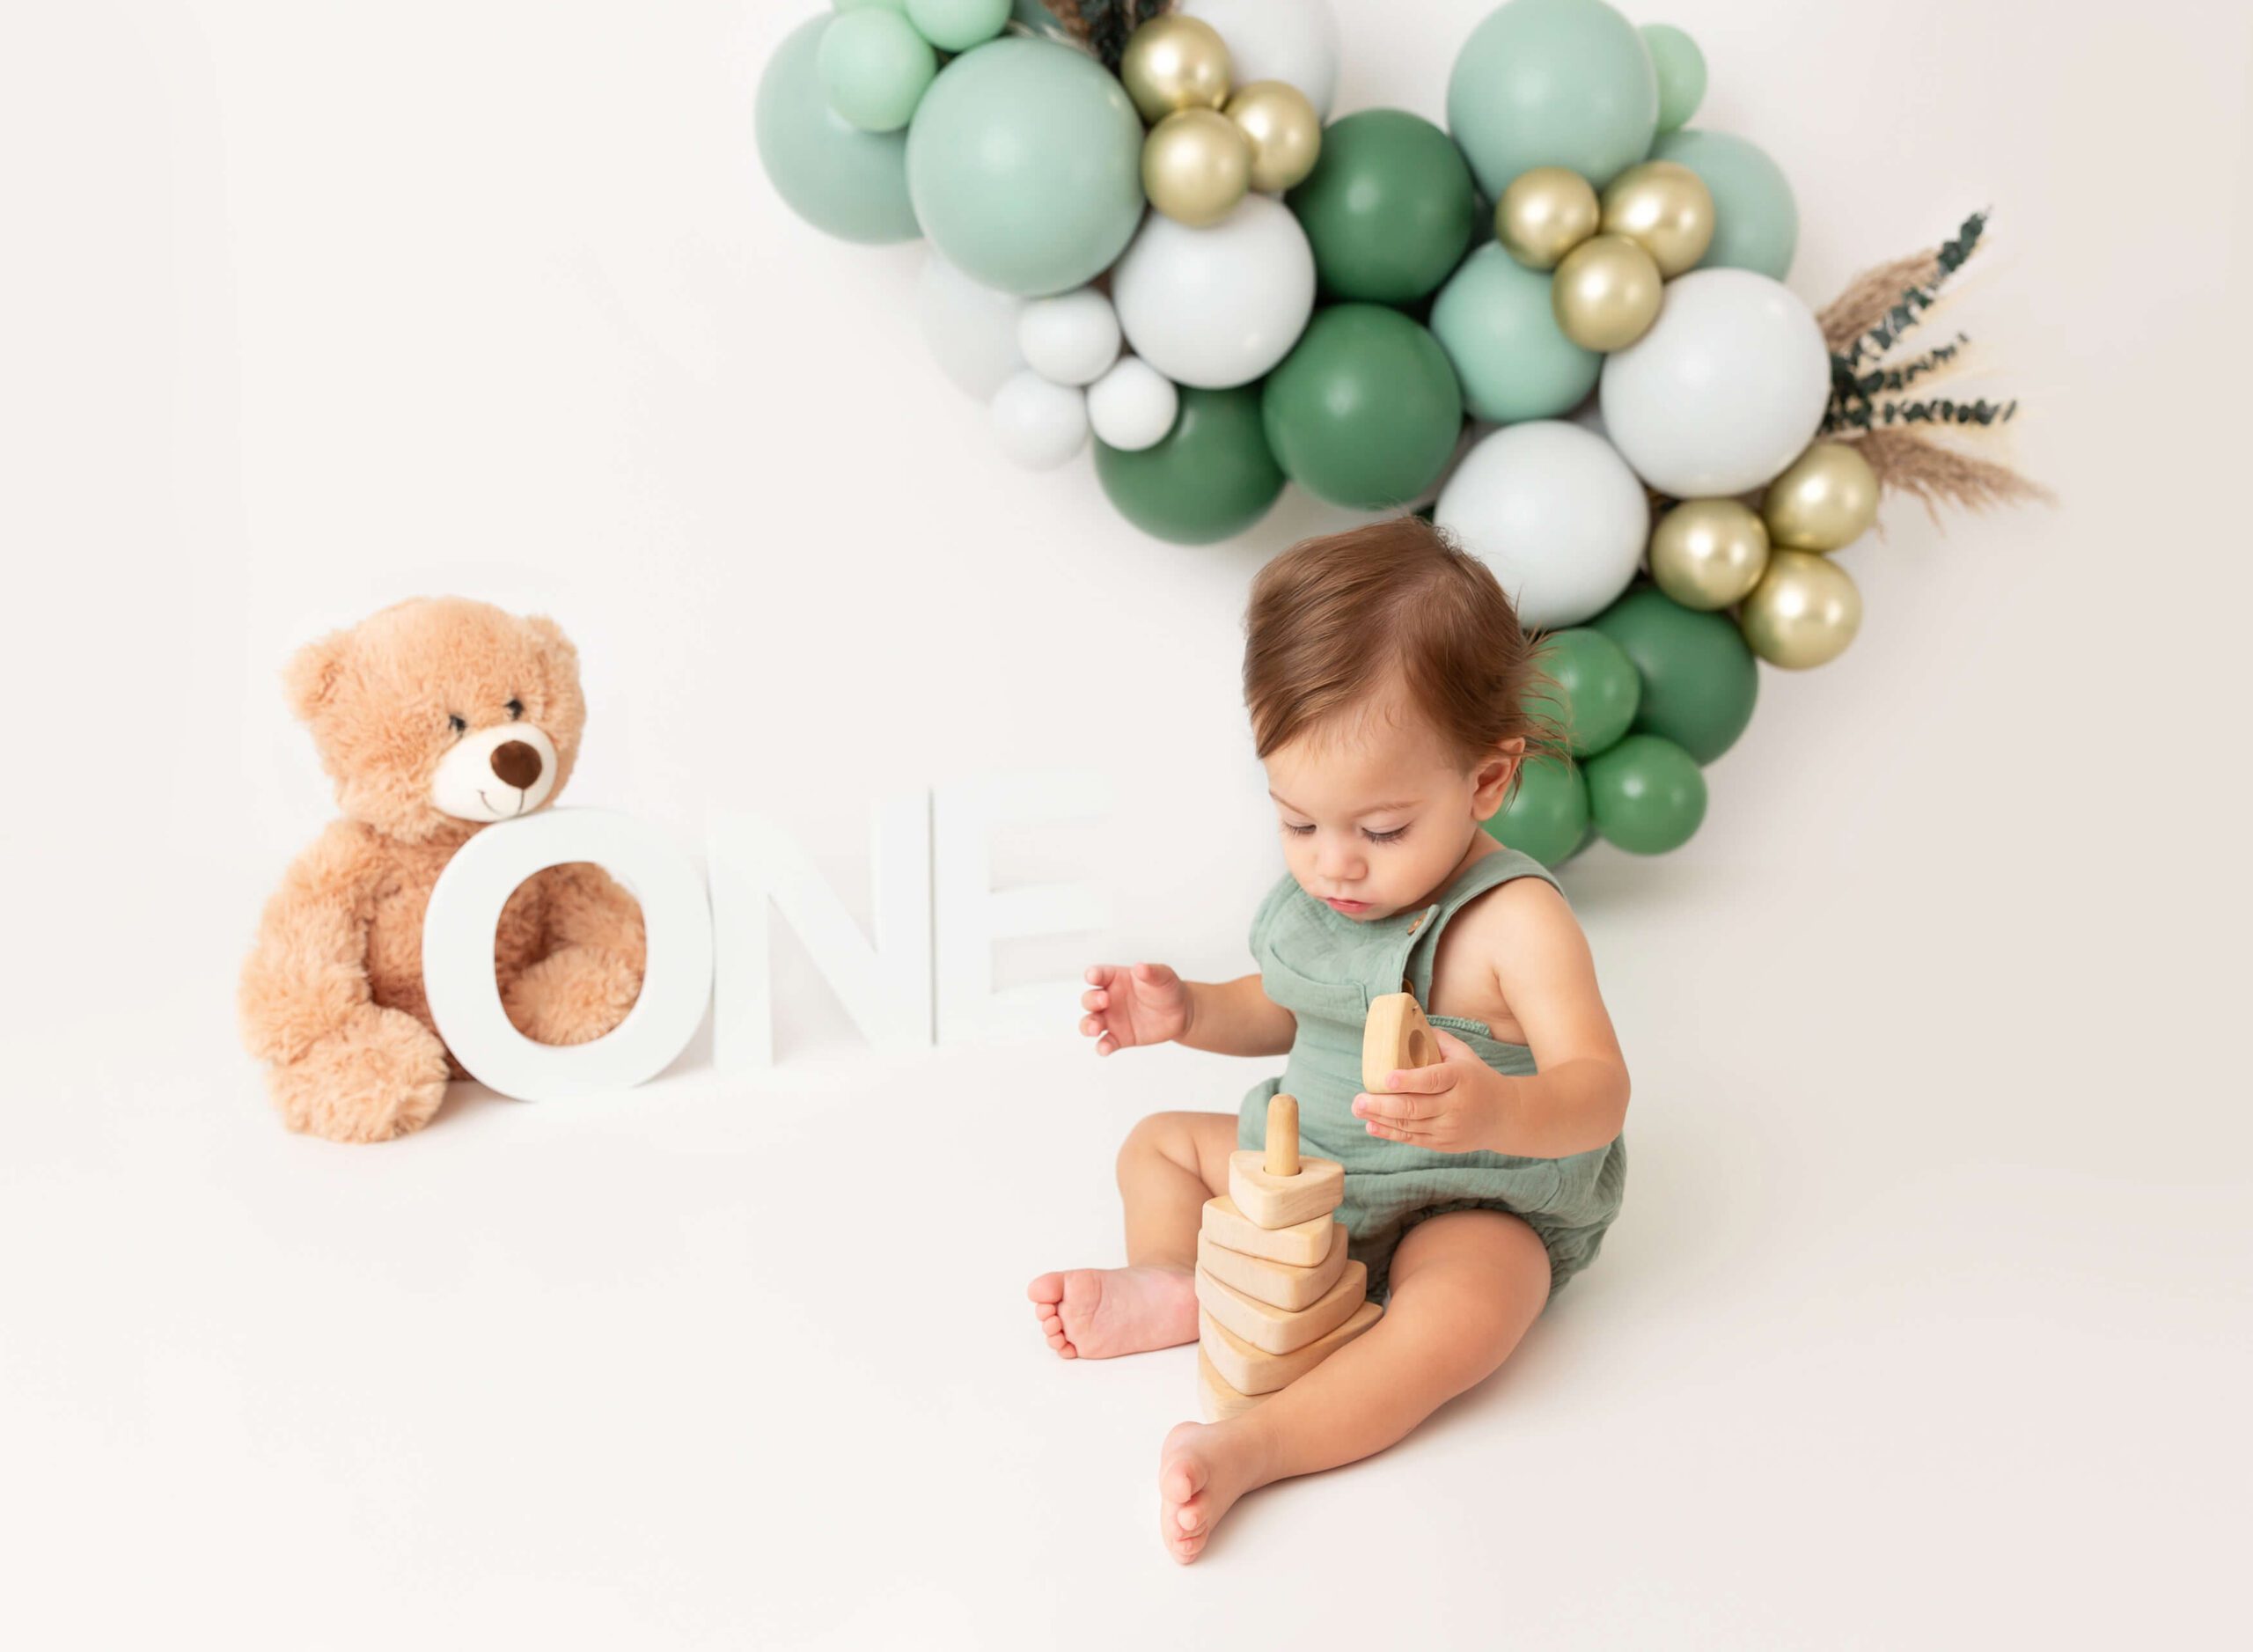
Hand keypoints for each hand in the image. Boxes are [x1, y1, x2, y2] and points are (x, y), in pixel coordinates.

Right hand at [1078, 962, 1190, 1055]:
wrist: (1180, 1013)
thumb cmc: (1166, 988)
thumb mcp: (1163, 975)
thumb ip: (1151, 972)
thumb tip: (1140, 967)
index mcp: (1115, 979)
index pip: (1098, 975)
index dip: (1092, 975)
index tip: (1093, 977)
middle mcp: (1108, 999)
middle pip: (1089, 999)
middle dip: (1092, 1000)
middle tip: (1104, 1000)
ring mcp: (1112, 1019)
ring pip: (1090, 1022)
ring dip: (1088, 1026)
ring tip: (1095, 1029)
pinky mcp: (1119, 1038)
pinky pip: (1105, 1043)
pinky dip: (1102, 1046)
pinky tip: (1105, 1048)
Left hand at [1351, 1027, 1508, 1153]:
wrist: (1504, 1115)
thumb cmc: (1477, 1078)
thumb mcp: (1465, 1055)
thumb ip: (1438, 1040)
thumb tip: (1407, 1021)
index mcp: (1460, 1078)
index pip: (1432, 1080)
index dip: (1409, 1081)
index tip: (1386, 1078)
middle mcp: (1455, 1105)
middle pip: (1415, 1107)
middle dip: (1382, 1105)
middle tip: (1358, 1099)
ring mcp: (1449, 1128)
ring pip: (1410, 1125)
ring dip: (1381, 1118)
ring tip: (1358, 1109)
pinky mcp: (1443, 1143)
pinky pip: (1413, 1139)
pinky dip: (1390, 1133)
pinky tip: (1372, 1125)